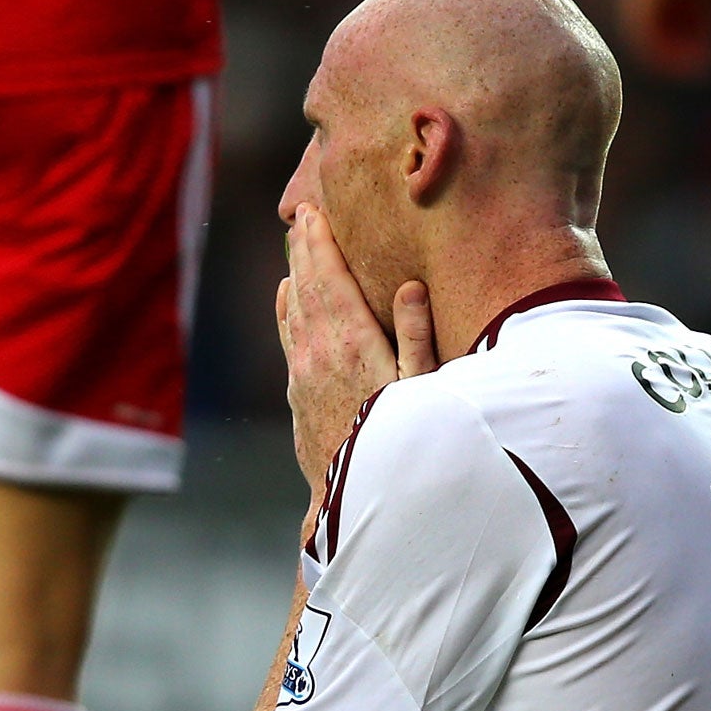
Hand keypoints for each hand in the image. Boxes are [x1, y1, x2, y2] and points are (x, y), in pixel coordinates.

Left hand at [275, 204, 435, 494]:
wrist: (353, 497)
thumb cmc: (401, 442)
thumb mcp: (423, 391)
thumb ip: (417, 337)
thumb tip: (410, 287)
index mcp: (353, 344)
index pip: (329, 280)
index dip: (321, 244)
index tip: (314, 213)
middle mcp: (320, 353)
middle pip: (307, 287)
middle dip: (305, 248)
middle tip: (303, 215)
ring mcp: (303, 373)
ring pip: (293, 310)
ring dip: (296, 274)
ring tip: (297, 244)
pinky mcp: (297, 394)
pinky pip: (288, 337)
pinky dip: (286, 309)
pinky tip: (286, 295)